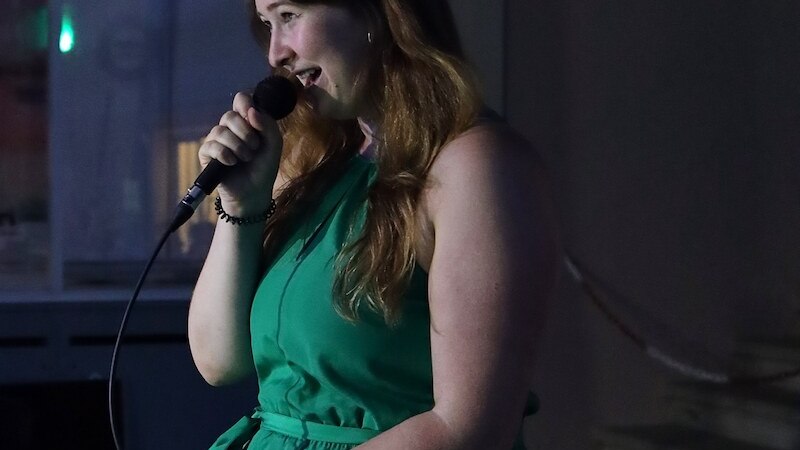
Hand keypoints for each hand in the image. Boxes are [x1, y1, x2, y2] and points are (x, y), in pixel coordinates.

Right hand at [198, 91, 283, 215]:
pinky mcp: (207, 154)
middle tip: (254, 147)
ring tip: (246, 158)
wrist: (254, 192)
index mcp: (247, 121)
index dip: (245, 102)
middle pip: (230, 115)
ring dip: (237, 146)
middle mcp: (230, 128)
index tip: (251, 114)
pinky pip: (211, 146)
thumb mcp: (274, 144)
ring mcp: (217, 140)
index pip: (241, 99)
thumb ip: (267, 125)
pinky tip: (232, 163)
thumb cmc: (264, 167)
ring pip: (220, 131)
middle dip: (245, 132)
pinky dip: (224, 154)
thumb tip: (251, 110)